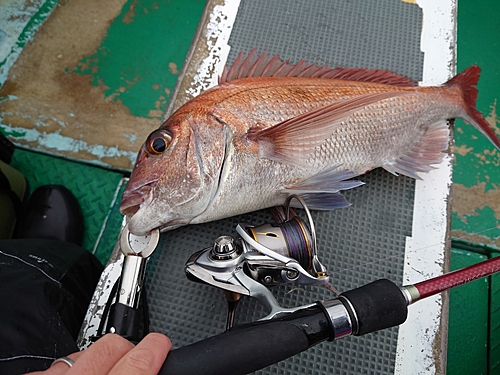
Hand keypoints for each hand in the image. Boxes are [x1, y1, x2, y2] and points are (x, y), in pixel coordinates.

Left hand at [29, 332, 171, 374]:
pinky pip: (57, 365)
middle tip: (136, 362)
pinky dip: (70, 371)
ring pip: (83, 351)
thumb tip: (153, 365)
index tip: (161, 345)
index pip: (140, 358)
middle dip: (129, 349)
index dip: (157, 347)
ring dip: (97, 361)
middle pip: (113, 345)